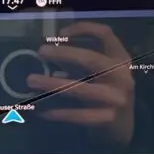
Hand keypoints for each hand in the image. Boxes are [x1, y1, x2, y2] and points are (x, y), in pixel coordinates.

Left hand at [26, 22, 134, 144]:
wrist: (122, 125)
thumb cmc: (103, 91)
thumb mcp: (98, 71)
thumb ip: (78, 60)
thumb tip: (47, 52)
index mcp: (120, 58)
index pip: (105, 34)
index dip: (83, 29)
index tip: (60, 33)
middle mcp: (121, 76)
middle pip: (91, 59)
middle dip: (64, 54)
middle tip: (41, 52)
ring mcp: (116, 98)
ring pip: (80, 89)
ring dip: (53, 84)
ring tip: (32, 80)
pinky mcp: (107, 118)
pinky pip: (77, 115)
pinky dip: (57, 113)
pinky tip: (41, 111)